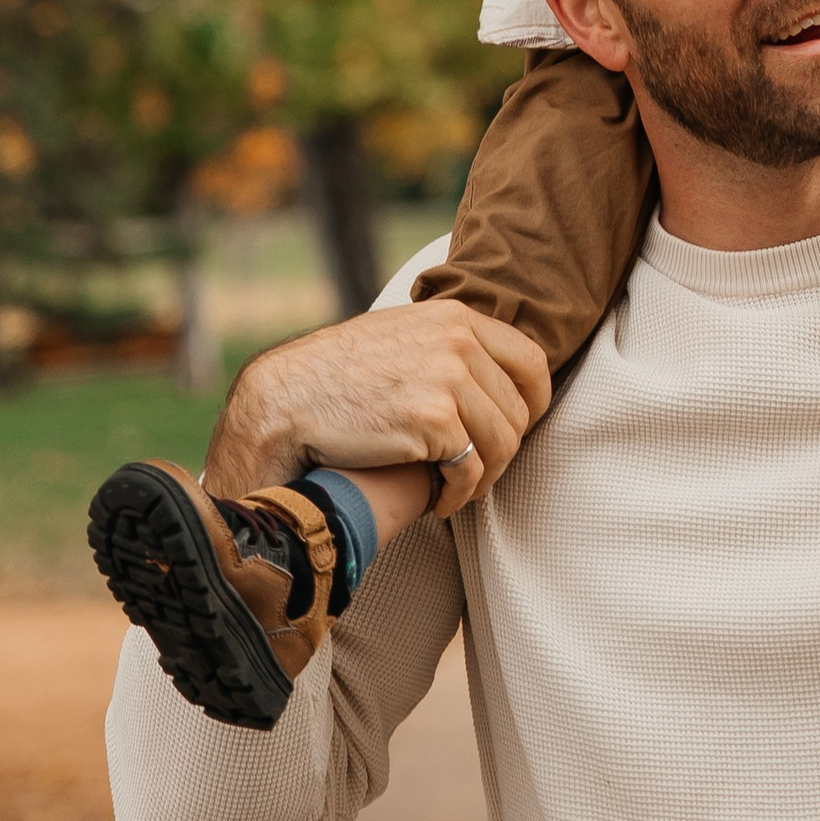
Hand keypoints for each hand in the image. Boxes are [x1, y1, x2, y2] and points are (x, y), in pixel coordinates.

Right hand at [206, 301, 551, 511]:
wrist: (286, 400)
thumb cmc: (336, 376)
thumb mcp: (399, 337)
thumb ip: (444, 345)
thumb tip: (489, 375)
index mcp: (455, 318)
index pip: (530, 361)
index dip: (533, 404)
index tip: (516, 430)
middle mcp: (458, 341)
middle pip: (519, 411)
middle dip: (502, 451)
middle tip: (474, 474)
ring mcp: (449, 378)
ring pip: (502, 445)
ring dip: (482, 479)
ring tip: (454, 490)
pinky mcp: (434, 420)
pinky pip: (472, 471)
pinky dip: (460, 495)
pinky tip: (438, 502)